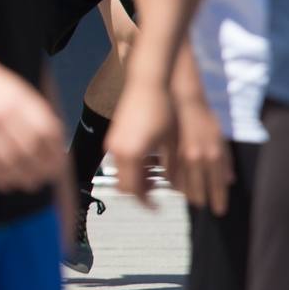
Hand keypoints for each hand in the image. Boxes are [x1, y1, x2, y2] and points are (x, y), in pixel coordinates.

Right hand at [0, 60, 64, 192]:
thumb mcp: (18, 91)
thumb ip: (37, 114)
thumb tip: (55, 145)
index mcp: (21, 101)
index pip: (47, 133)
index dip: (55, 154)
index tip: (58, 166)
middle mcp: (3, 113)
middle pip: (28, 151)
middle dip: (40, 170)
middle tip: (43, 180)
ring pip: (6, 162)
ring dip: (19, 178)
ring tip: (26, 184)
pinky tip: (4, 183)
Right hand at [106, 79, 174, 208]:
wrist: (147, 82)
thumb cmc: (162, 108)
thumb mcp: (171, 141)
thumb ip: (171, 166)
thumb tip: (175, 184)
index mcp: (132, 155)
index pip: (135, 191)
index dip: (147, 203)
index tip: (158, 207)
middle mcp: (118, 151)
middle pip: (124, 185)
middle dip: (139, 193)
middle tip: (156, 194)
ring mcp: (113, 143)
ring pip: (121, 173)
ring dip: (135, 180)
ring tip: (154, 178)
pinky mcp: (114, 136)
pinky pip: (120, 160)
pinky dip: (132, 168)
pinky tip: (147, 161)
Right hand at [167, 92, 232, 215]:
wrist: (184, 101)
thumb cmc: (205, 118)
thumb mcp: (221, 139)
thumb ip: (226, 161)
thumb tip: (230, 180)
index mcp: (215, 155)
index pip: (218, 185)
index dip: (219, 200)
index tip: (219, 211)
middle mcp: (198, 158)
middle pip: (198, 189)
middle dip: (201, 200)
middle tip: (203, 206)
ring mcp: (181, 156)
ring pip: (183, 184)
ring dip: (188, 193)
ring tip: (192, 199)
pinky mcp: (168, 152)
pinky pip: (172, 174)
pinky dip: (176, 182)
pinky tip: (178, 185)